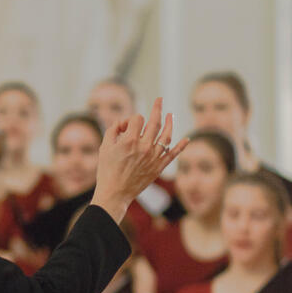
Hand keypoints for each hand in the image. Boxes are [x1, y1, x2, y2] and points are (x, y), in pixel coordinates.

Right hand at [91, 98, 188, 222]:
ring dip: (170, 123)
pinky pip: (173, 154)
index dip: (130, 119)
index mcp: (129, 140)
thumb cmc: (107, 170)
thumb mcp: (104, 146)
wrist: (115, 192)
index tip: (124, 127)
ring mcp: (154, 157)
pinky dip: (181, 146)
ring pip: (167, 135)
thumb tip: (123, 123)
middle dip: (157, 108)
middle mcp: (144, 147)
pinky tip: (187, 139)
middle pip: (155, 122)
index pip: (137, 119)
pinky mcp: (159, 167)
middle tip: (159, 100)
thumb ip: (113, 130)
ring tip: (171, 115)